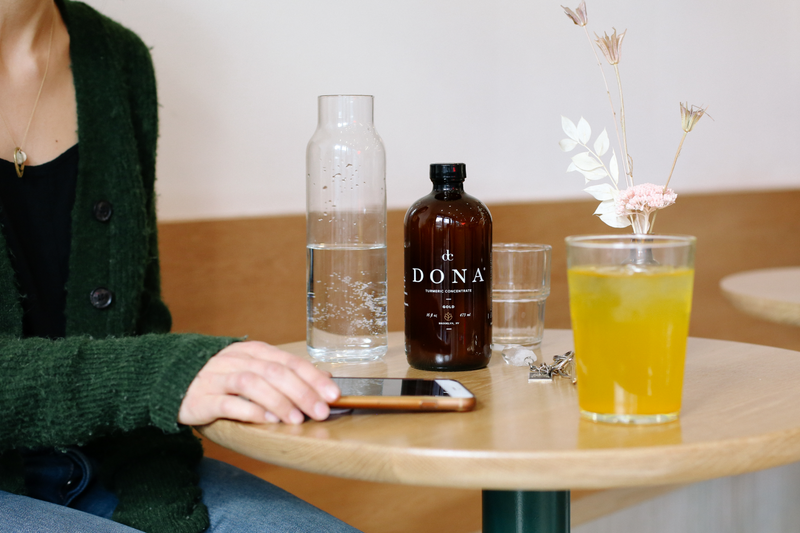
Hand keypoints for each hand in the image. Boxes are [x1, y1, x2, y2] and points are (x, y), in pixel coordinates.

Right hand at [178, 341, 339, 425]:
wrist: (173, 382)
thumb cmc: (223, 379)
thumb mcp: (255, 369)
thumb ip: (287, 373)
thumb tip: (325, 378)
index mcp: (253, 351)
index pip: (289, 361)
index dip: (313, 377)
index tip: (333, 394)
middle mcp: (237, 360)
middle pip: (274, 372)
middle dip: (301, 392)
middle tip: (320, 411)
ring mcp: (217, 377)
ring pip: (252, 383)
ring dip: (278, 401)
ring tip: (295, 419)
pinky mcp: (202, 398)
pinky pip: (227, 402)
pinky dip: (249, 410)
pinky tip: (264, 420)